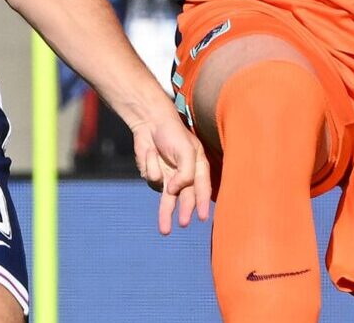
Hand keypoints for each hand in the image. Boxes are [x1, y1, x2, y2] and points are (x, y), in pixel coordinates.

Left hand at [129, 109, 212, 235]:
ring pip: (168, 200)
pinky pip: (152, 180)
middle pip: (185, 197)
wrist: (149, 122)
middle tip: (183, 224)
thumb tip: (175, 191)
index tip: (204, 218)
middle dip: (184, 211)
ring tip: (165, 231)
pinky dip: (150, 167)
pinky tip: (151, 154)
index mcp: (199, 166)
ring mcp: (169, 177)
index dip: (203, 203)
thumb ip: (186, 172)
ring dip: (166, 214)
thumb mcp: (186, 150)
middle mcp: (185, 175)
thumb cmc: (172, 133)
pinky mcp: (155, 176)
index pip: (202, 187)